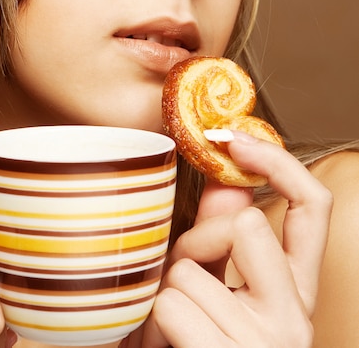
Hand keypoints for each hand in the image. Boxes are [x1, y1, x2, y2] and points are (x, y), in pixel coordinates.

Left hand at [131, 133, 332, 346]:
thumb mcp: (215, 295)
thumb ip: (223, 241)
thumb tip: (229, 185)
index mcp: (294, 294)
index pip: (313, 209)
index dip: (279, 162)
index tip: (237, 139)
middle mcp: (294, 317)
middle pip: (246, 223)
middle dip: (198, 239)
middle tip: (183, 276)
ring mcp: (267, 344)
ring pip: (191, 266)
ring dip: (167, 290)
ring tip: (172, 328)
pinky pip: (171, 305)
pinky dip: (153, 322)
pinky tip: (168, 347)